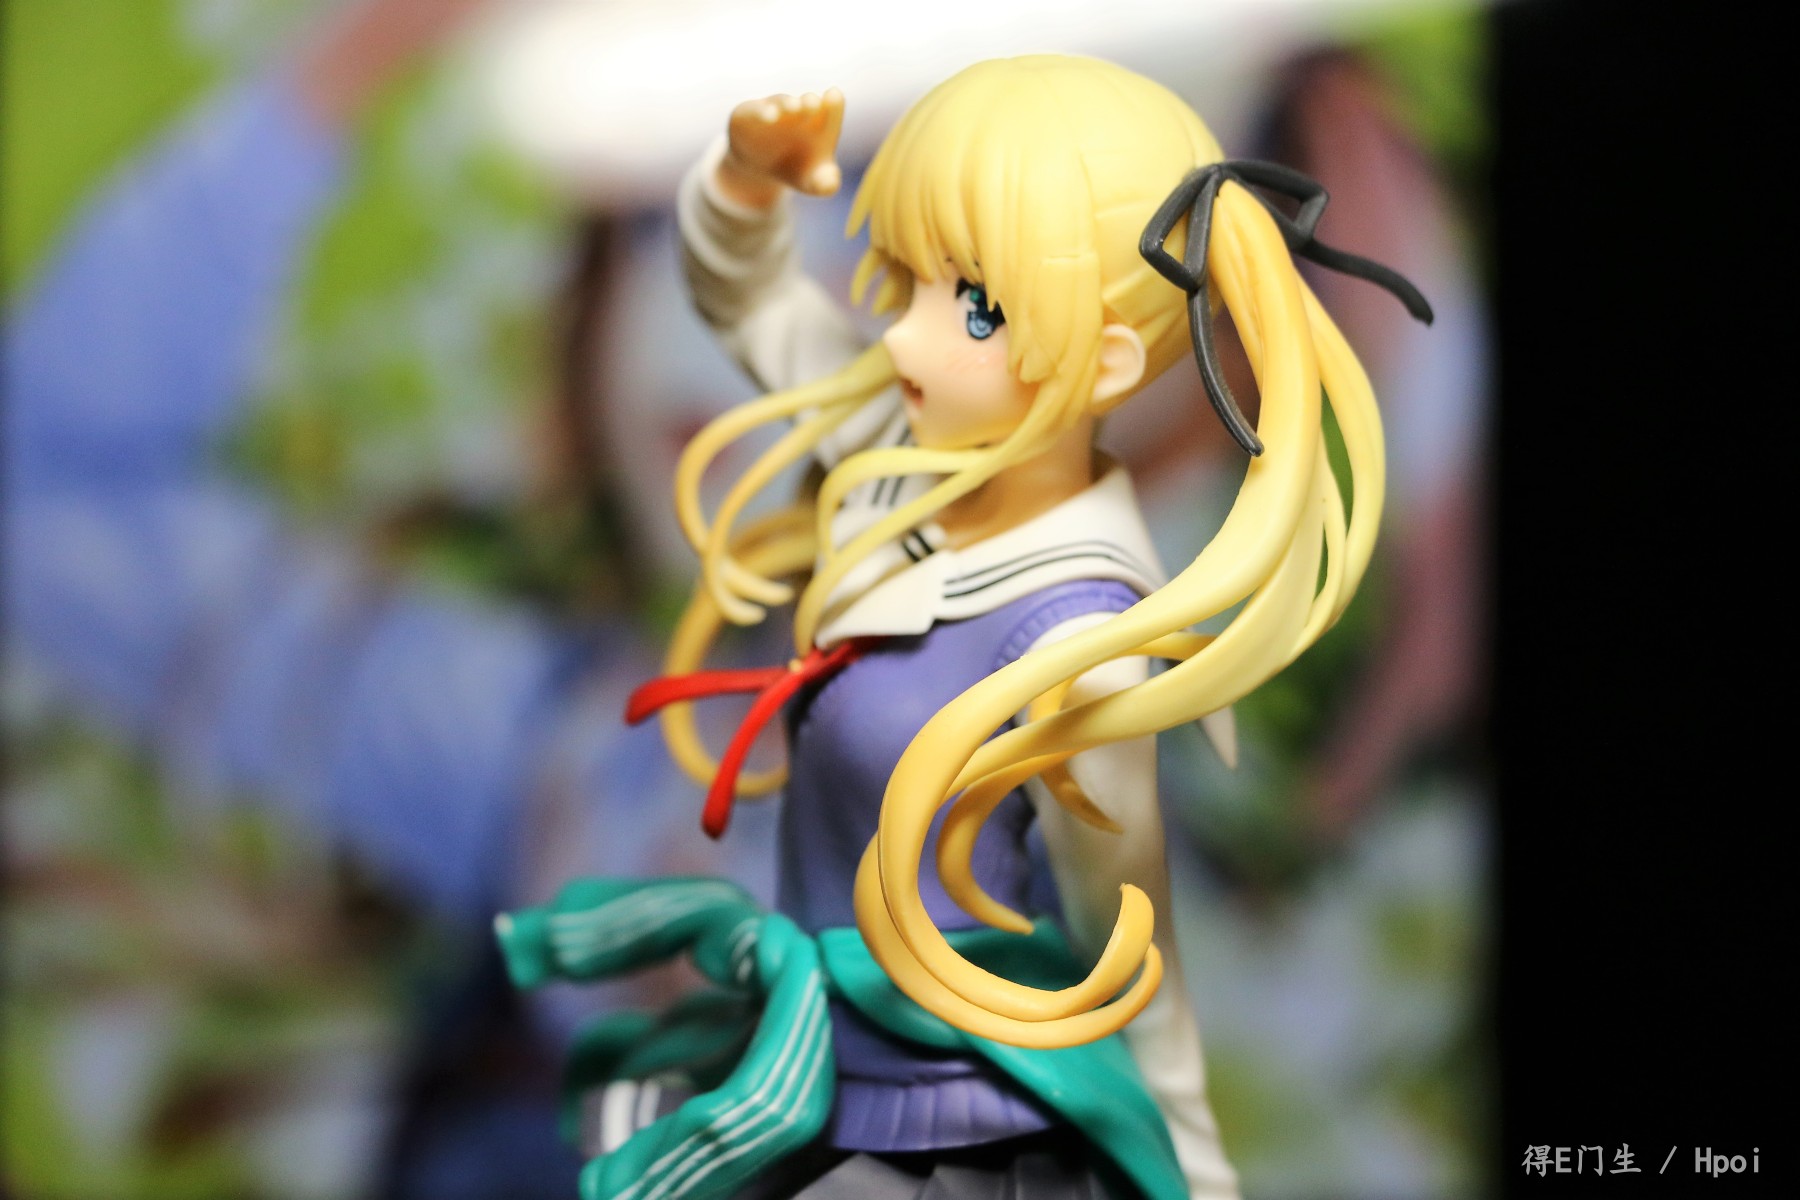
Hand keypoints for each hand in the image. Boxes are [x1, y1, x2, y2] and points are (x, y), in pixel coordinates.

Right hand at [716, 89, 843, 209]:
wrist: (759, 171)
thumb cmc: (795, 170)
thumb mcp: (811, 182)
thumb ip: (825, 183)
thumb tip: (831, 185)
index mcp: (820, 121)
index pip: (832, 106)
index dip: (834, 103)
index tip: (835, 96)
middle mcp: (798, 110)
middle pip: (808, 102)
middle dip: (811, 102)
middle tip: (814, 104)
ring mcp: (773, 109)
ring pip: (782, 102)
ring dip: (788, 104)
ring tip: (794, 107)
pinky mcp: (748, 113)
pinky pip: (755, 110)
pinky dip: (763, 112)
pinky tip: (770, 116)